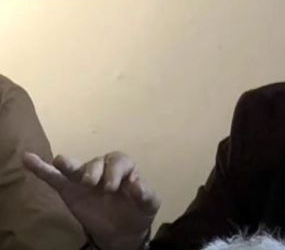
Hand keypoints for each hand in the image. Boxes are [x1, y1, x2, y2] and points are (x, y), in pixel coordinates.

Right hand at [23, 151, 159, 249]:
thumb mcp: (149, 205)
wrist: (123, 231)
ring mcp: (84, 179)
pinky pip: (54, 177)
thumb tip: (137, 185)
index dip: (115, 172)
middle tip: (94, 184)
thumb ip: (146, 195)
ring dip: (69, 164)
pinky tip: (28, 158)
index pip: (119, 161)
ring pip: (75, 167)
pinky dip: (41, 168)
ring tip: (62, 163)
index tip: (112, 188)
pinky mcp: (69, 190)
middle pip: (97, 162)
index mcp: (124, 168)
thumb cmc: (137, 212)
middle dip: (94, 170)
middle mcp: (103, 169)